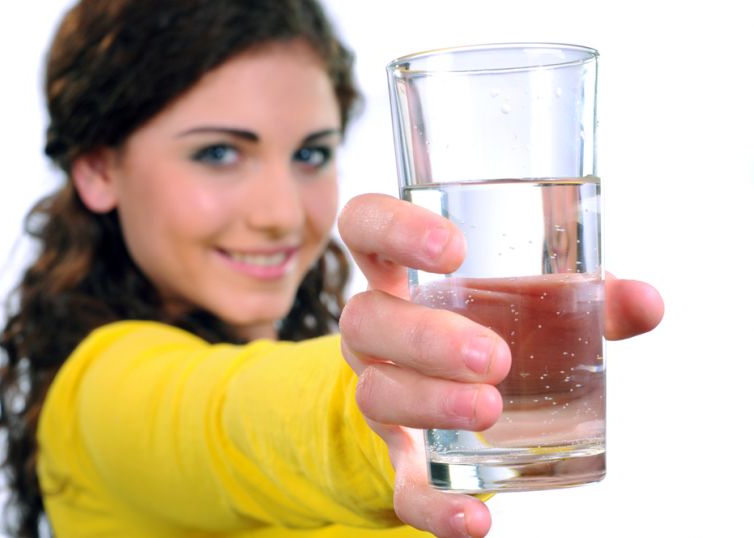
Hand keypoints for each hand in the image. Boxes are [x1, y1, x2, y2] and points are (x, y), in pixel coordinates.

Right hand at [337, 193, 663, 537]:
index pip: (366, 226)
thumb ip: (584, 296)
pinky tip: (477, 520)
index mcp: (401, 273)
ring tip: (492, 409)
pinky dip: (435, 506)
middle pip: (364, 319)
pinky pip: (401, 482)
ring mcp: (381, 389)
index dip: (392, 228)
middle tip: (495, 357)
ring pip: (375, 394)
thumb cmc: (492, 328)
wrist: (454, 397)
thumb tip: (646, 302)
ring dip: (431, 404)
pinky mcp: (401, 453)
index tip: (454, 249)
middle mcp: (378, 328)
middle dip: (425, 338)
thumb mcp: (529, 302)